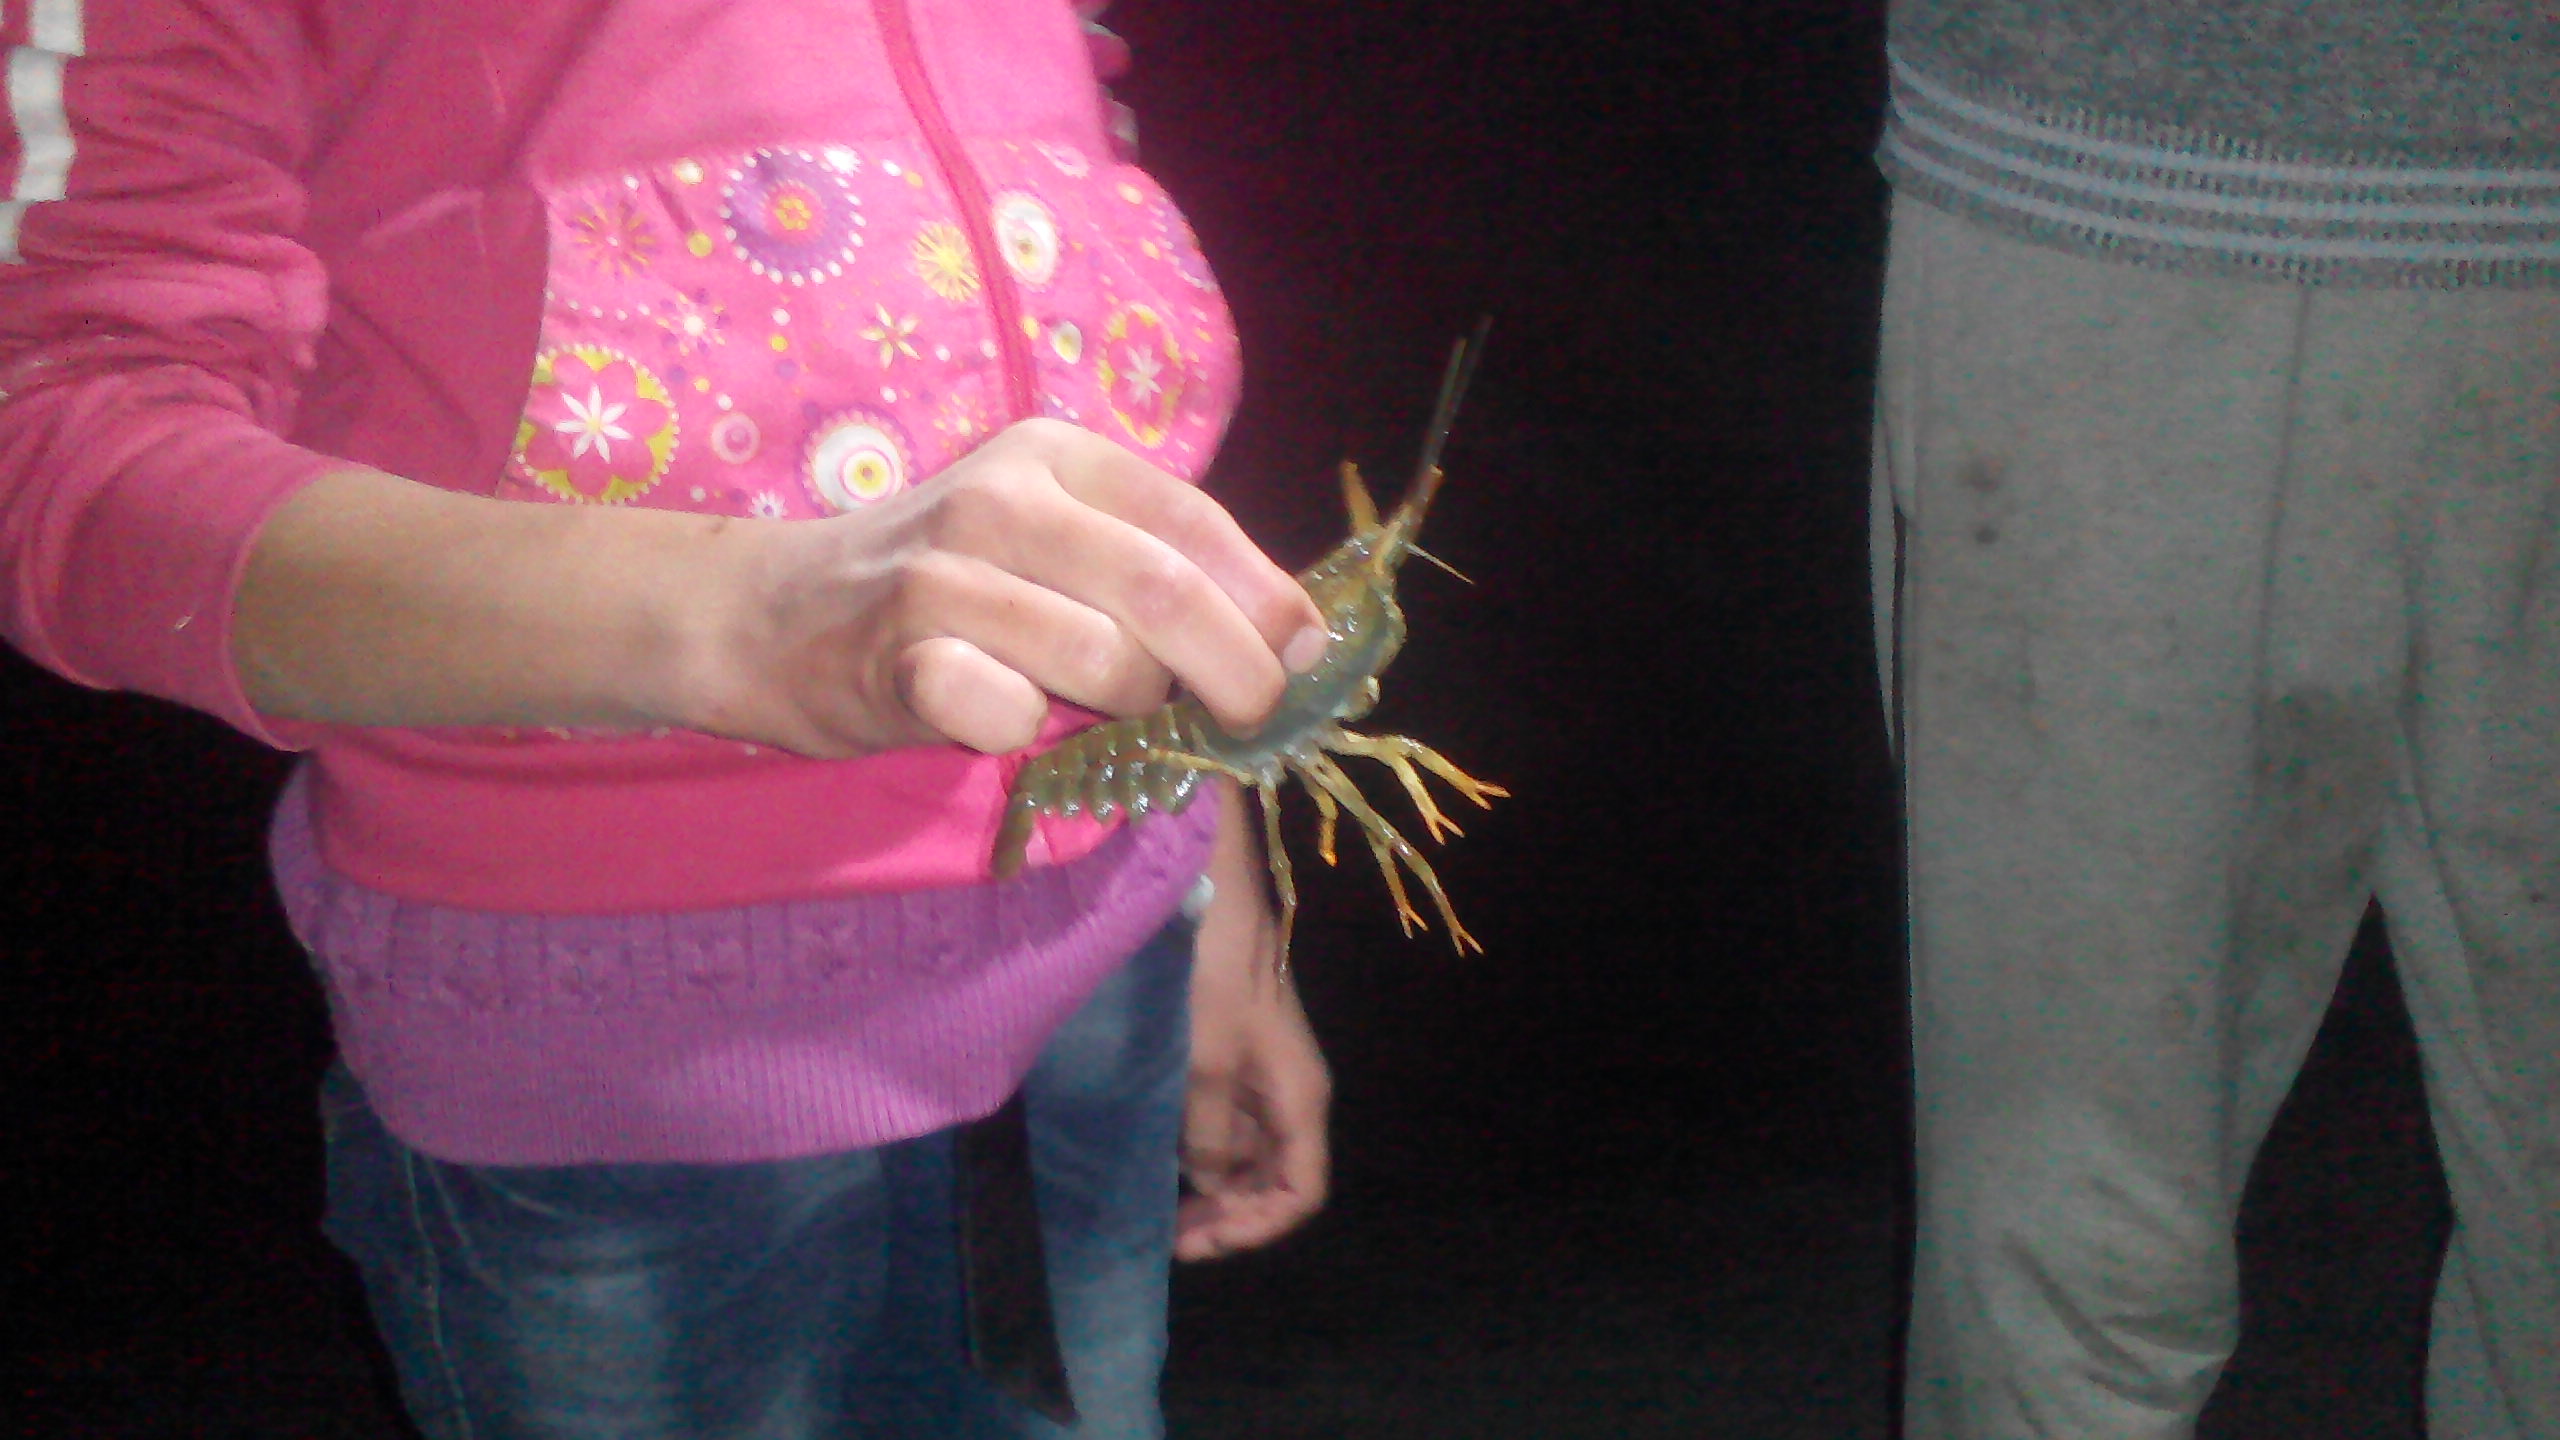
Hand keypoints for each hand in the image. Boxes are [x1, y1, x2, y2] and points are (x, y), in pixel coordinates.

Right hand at [689, 419, 1328, 756]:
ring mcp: (943, 576)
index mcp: (1055, 455)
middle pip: (1165, 591)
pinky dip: (1029, 736)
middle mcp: (1001, 498)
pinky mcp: (898, 658)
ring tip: (1090, 705)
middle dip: (1234, 670)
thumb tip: (1293, 640)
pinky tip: (997, 717)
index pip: (1194, 520)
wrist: (768, 614)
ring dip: (1126, 709)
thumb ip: (1155, 568)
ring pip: (1104, 662)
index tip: (1307, 656)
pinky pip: (1014, 717)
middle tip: (1250, 719)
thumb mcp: (1048, 538)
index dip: (1268, 596)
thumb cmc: (940, 585)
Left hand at [1176, 788, 1330, 1259]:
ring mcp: (1263, 1072)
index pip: (1300, 1191)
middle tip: (1168, 1233)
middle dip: (1229, 1214)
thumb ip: (1208, 1131)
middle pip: (1276, 1179)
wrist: (1212, 888)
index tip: (1194, 1241)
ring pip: (1250, 1154)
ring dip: (1213, 1187)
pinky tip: (1162, 1157)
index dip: (1254, 1228)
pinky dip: (1201, 1150)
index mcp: (1299, 1097)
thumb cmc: (1213, 972)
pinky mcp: (1236, 1052)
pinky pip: (1228, 1122)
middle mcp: (1290, 1092)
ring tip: (1159, 1205)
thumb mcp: (1204, 1060)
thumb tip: (1207, 1181)